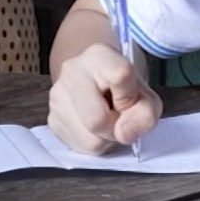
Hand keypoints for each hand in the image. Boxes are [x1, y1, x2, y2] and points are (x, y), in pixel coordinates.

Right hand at [47, 43, 162, 154]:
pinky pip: (79, 146)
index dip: (130, 98)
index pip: (120, 76)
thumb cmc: (126, 90)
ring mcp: (57, 96)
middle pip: (96, 118)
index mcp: (98, 55)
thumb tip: (124, 134)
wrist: (99, 86)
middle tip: (119, 119)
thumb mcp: (147, 97)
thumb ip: (146, 114)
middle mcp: (71, 70)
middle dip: (115, 127)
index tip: (130, 100)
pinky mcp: (52, 119)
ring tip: (107, 122)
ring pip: (89, 138)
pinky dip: (94, 143)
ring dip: (105, 139)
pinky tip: (94, 129)